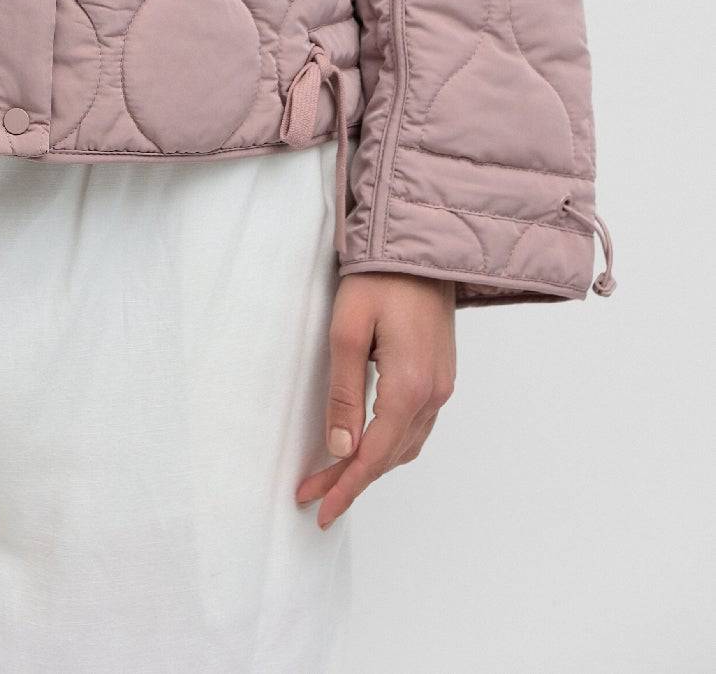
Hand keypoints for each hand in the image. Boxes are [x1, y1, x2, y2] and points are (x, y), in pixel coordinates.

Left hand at [295, 271, 456, 526]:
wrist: (423, 246)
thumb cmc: (380, 279)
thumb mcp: (348, 330)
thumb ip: (344, 392)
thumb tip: (340, 447)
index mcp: (409, 387)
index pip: (374, 455)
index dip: (345, 486)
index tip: (318, 509)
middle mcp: (432, 394)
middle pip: (390, 456)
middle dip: (351, 480)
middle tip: (314, 496)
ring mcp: (441, 386)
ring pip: (406, 445)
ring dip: (372, 465)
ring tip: (334, 477)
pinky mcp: (440, 375)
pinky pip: (416, 426)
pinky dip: (390, 445)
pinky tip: (369, 446)